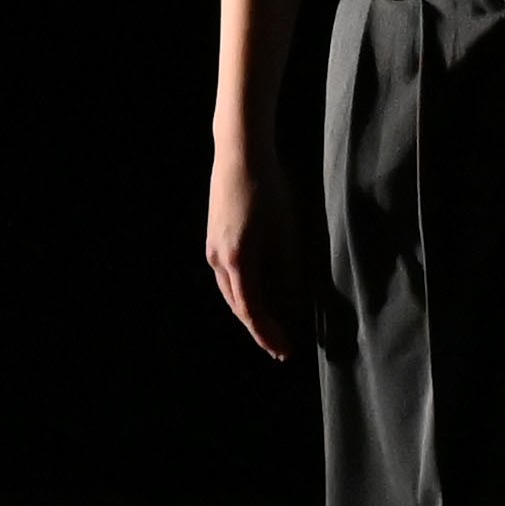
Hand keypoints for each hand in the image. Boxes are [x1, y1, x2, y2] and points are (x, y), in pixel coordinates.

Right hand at [204, 145, 300, 361]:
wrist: (240, 153)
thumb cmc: (269, 188)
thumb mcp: (287, 232)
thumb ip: (288, 271)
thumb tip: (292, 303)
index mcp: (238, 260)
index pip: (253, 311)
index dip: (268, 334)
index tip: (285, 351)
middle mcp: (218, 260)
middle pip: (239, 306)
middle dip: (260, 329)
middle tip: (281, 347)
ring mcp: (212, 249)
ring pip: (231, 292)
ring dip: (252, 312)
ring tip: (272, 327)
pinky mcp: (214, 239)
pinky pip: (228, 277)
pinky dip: (244, 292)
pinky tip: (259, 295)